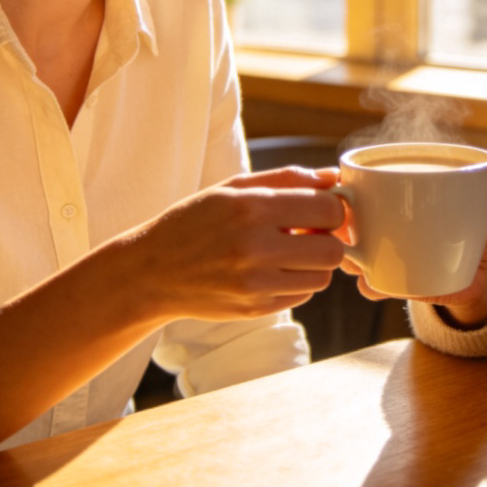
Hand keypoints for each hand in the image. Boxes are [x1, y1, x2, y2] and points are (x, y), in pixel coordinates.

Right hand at [121, 166, 346, 323]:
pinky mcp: (256, 309)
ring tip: (289, 250)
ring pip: (322, 277)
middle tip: (309, 232)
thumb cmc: (195, 221)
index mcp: (252, 209)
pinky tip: (273, 268)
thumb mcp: (234, 188)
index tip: (321, 208)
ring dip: (314, 263)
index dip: (333, 208)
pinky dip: (297, 281)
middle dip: (328, 239)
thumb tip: (332, 177)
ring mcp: (256, 284)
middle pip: (332, 250)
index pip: (328, 210)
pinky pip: (302, 295)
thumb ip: (287, 179)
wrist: (152, 272)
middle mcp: (256, 248)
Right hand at [342, 187, 486, 328]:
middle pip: (351, 218)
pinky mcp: (395, 283)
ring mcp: (388, 254)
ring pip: (354, 250)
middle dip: (338, 218)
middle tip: (343, 221)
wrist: (484, 279)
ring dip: (348, 252)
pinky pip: (373, 284)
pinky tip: (373, 284)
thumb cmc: (481, 235)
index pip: (371, 184)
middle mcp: (389, 224)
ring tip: (354, 256)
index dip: (349, 184)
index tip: (342, 183)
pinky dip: (370, 284)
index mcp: (407, 199)